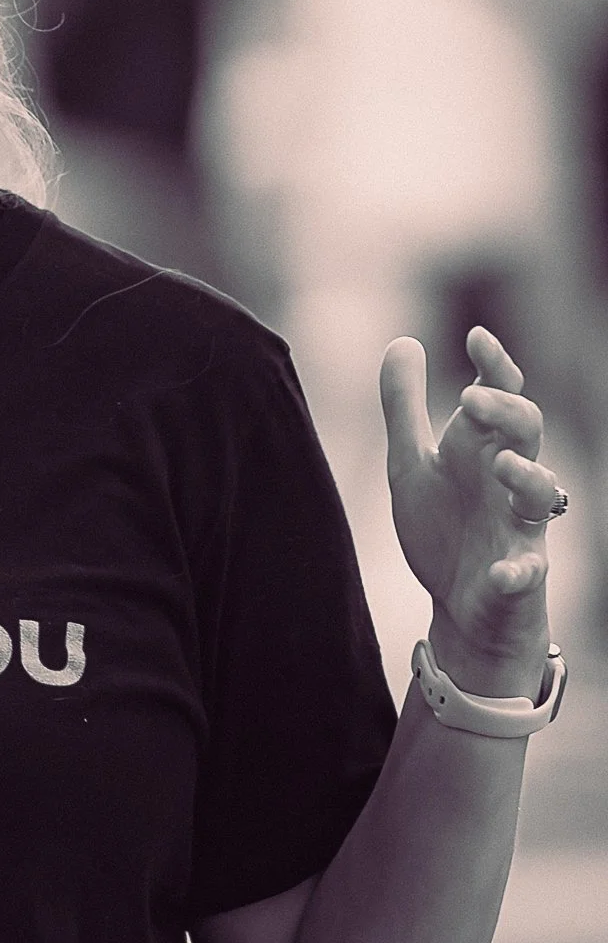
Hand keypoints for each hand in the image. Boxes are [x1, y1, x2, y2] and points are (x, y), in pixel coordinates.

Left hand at [381, 327, 557, 684]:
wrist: (459, 605)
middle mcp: (507, 481)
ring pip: (541, 494)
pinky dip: (519, 571)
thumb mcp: (412, 464)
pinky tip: (504, 571)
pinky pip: (528, 571)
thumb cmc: (444, 527)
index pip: (500, 397)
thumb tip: (403, 340)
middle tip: (470, 400)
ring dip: (525, 477)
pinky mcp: (519, 575)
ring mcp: (518, 527)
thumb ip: (405, 407)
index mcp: (481, 450)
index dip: (494, 366)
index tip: (475, 337)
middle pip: (527, 432)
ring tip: (501, 463)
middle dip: (506, 412)